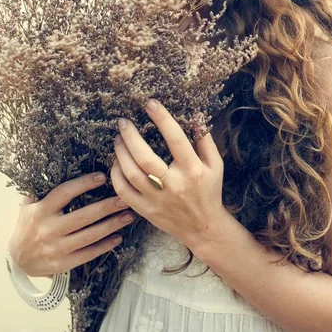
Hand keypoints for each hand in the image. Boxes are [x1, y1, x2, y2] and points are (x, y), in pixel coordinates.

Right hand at [7, 173, 134, 276]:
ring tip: (128, 217)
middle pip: (82, 216)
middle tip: (124, 199)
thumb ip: (40, 189)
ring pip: (88, 236)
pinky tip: (118, 238)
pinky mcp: (63, 264)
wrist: (18, 261)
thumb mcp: (28, 206)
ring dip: (111, 226)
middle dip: (106, 207)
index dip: (83, 184)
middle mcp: (48, 229)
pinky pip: (87, 254)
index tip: (101, 177)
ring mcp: (56, 248)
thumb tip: (56, 164)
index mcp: (40, 211)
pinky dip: (104, 246)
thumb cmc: (28, 227)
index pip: (64, 193)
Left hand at [110, 98, 228, 251]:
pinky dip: (116, 175)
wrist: (204, 228)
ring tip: (117, 139)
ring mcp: (158, 200)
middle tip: (123, 122)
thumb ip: (205, 141)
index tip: (150, 103)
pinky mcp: (146, 211)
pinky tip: (116, 163)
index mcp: (193, 170)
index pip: (176, 139)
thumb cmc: (210, 192)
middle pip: (145, 157)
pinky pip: (124, 192)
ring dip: (120, 153)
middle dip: (130, 136)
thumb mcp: (215, 165)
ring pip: (132, 174)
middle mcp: (174, 185)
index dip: (162, 118)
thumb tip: (196, 116)